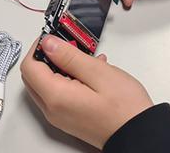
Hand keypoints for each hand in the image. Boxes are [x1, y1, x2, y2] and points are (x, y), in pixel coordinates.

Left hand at [21, 35, 152, 148]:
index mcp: (56, 97)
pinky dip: (66, 79)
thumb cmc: (125, 108)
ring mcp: (59, 116)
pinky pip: (57, 94)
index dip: (38, 47)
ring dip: (58, 67)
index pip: (29, 67)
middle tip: (67, 44)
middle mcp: (52, 110)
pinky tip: (88, 72)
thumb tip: (48, 44)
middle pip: (33, 76)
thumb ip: (69, 56)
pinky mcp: (68, 118)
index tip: (53, 36)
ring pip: (45, 84)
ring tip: (83, 58)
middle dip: (46, 56)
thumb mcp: (98, 73)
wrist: (139, 134)